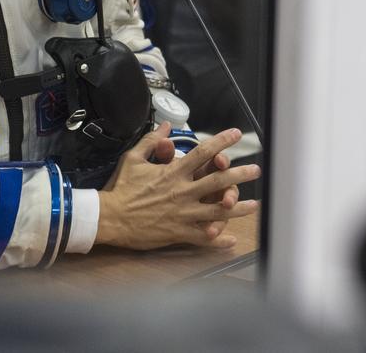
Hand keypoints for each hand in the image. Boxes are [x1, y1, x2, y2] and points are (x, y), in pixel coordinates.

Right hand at [96, 123, 259, 249]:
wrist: (109, 217)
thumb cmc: (121, 188)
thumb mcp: (133, 159)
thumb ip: (151, 142)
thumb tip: (164, 126)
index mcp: (173, 172)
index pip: (203, 153)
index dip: (222, 142)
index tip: (235, 134)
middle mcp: (182, 191)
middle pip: (217, 180)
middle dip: (239, 175)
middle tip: (255, 171)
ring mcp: (182, 213)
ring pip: (216, 210)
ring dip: (237, 208)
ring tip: (254, 205)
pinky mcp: (178, 232)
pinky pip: (202, 237)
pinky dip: (218, 239)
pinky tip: (231, 239)